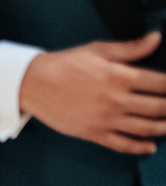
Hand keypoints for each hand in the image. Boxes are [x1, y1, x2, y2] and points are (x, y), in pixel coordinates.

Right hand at [17, 32, 165, 154]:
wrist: (32, 83)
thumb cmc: (63, 65)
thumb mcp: (97, 50)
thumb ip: (130, 48)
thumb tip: (155, 38)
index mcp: (119, 76)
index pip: (161, 83)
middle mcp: (117, 100)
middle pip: (159, 107)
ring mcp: (106, 119)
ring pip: (147, 128)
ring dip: (164, 128)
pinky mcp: (94, 133)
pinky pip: (123, 144)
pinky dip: (141, 147)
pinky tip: (150, 146)